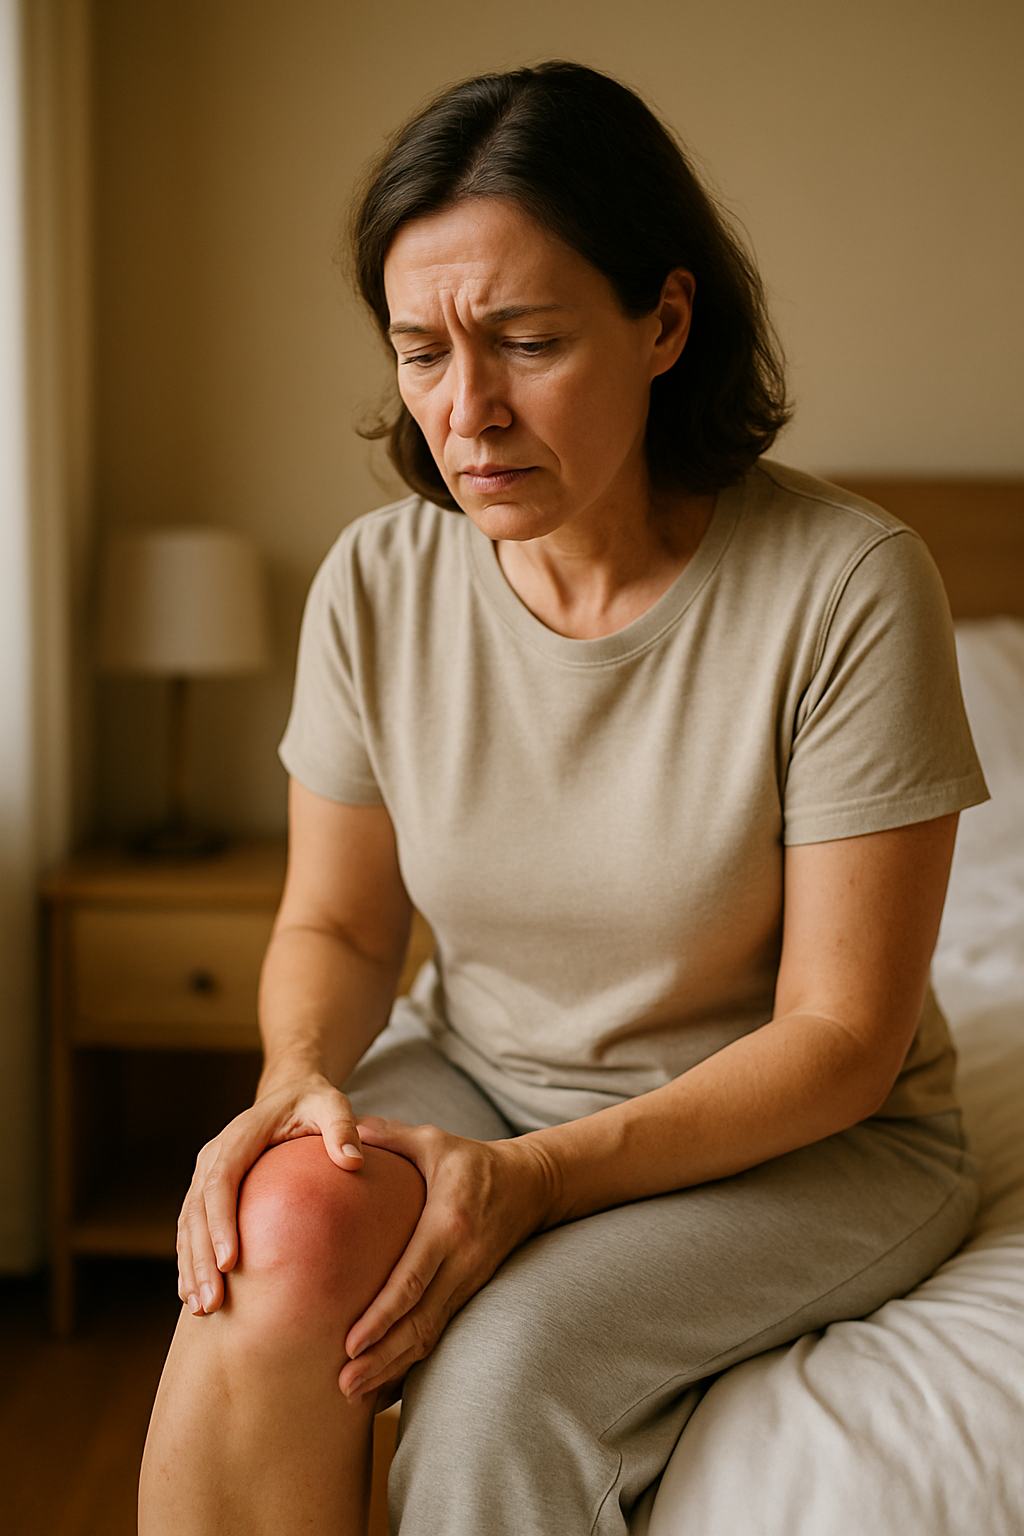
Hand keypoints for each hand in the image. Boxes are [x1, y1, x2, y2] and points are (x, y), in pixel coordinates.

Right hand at [176, 1074, 364, 1316]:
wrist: (290, 1095)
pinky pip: (191, 1229)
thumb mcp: (332, 1105)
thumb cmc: (314, 1103)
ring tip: (201, 1309)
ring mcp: (206, 1173)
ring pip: (188, 1224)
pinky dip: (190, 1261)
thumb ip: (342, 1128)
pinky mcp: (207, 1191)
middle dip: (201, 1258)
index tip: (229, 1262)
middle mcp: (214, 1154)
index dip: (221, 1222)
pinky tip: (194, 1296)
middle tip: (211, 1303)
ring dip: (191, 1266)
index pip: (221, 1180)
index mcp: (240, 1135)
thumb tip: (353, 1162)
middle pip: (198, 1210)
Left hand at [338, 1119, 555, 1401]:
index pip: (414, 1278)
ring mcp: (470, 1281)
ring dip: (394, 1369)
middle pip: (421, 1320)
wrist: (530, 1184)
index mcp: (448, 1224)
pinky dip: (412, 1363)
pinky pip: (440, 1334)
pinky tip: (385, 1386)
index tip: (350, 1342)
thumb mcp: (433, 1140)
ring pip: (431, 1336)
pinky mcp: (471, 1292)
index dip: (383, 1315)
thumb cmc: (470, 1160)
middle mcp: (462, 1261)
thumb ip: (389, 1136)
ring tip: (354, 1394)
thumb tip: (346, 1129)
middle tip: (342, 1384)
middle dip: (382, 1357)